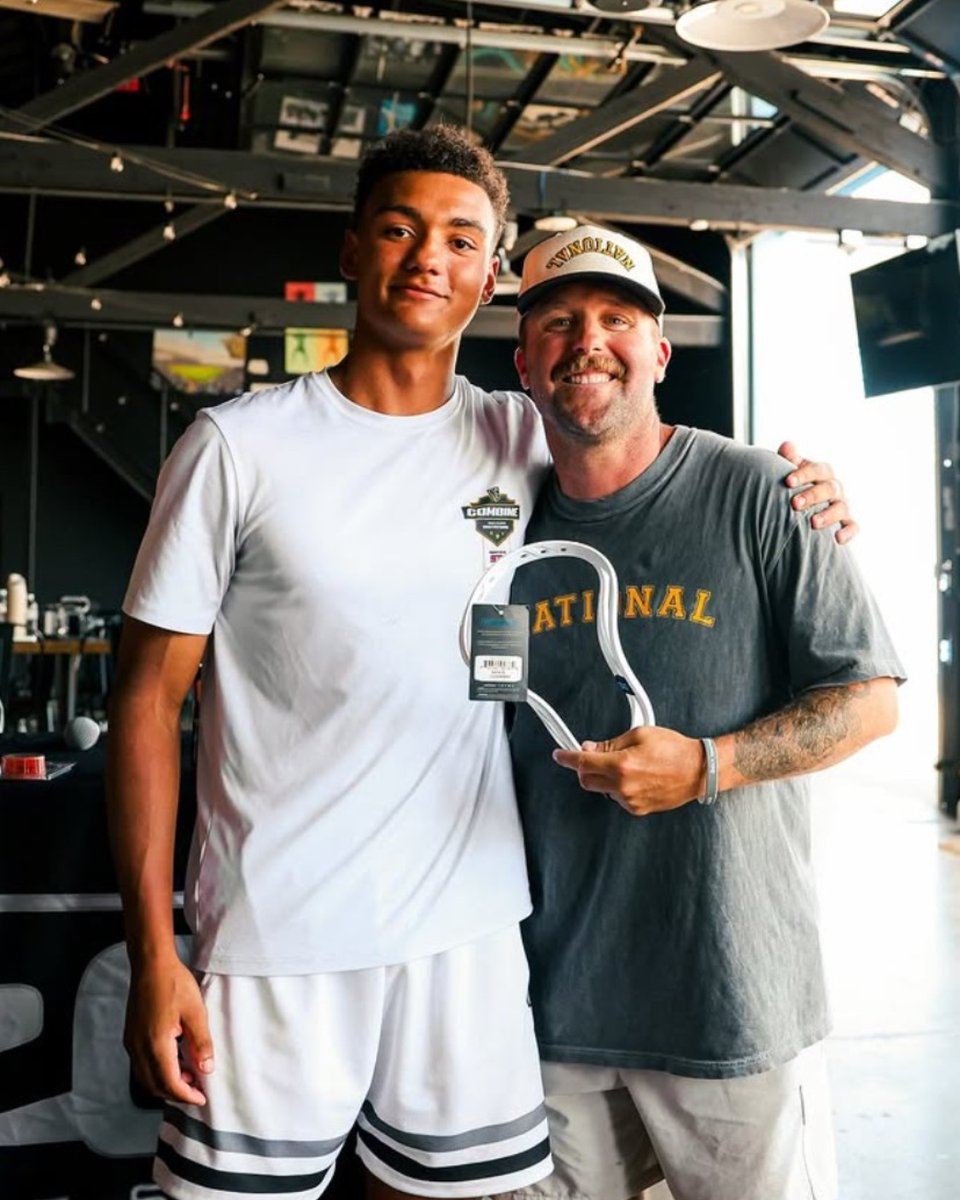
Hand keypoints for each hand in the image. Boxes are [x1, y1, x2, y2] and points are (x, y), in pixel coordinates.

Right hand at [124, 956, 213, 1104]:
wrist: (151, 964)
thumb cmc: (174, 983)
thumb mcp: (196, 1012)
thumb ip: (201, 1043)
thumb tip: (206, 1069)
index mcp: (156, 1044)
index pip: (169, 1083)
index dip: (186, 1095)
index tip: (202, 1099)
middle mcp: (139, 1048)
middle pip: (155, 1086)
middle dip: (176, 1093)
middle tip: (197, 1090)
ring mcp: (132, 1043)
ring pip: (146, 1077)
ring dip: (166, 1083)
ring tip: (189, 1075)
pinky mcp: (131, 1036)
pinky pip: (142, 1065)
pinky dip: (157, 1072)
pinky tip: (174, 1061)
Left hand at [552, 726, 703, 815]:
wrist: (698, 770)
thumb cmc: (674, 750)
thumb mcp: (639, 734)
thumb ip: (610, 743)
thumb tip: (590, 748)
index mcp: (621, 765)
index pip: (583, 763)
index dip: (567, 758)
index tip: (559, 755)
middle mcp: (623, 787)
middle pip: (586, 780)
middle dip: (584, 767)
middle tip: (592, 756)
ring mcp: (630, 801)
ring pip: (602, 789)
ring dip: (602, 777)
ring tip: (623, 764)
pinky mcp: (638, 809)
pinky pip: (617, 797)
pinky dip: (617, 786)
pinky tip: (635, 776)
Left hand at [778, 440, 858, 545]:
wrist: (800, 509)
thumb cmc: (794, 487)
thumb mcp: (791, 473)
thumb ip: (788, 460)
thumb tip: (787, 445)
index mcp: (822, 474)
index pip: (818, 469)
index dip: (805, 474)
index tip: (788, 482)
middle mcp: (835, 488)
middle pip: (830, 488)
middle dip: (813, 496)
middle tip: (794, 504)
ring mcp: (842, 505)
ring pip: (841, 508)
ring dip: (828, 515)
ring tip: (813, 523)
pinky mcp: (847, 522)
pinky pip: (853, 526)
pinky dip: (848, 532)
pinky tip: (837, 539)